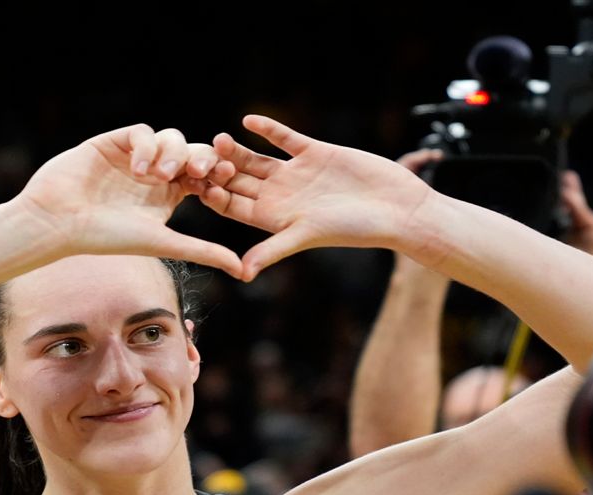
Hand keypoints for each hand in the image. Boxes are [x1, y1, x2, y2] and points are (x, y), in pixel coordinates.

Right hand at [15, 124, 242, 277]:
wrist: (59, 223)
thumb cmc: (106, 238)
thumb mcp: (163, 243)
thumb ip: (203, 251)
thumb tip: (242, 271)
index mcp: (169, 196)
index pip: (204, 176)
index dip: (216, 174)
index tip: (221, 179)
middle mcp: (154, 173)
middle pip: (193, 151)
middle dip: (201, 157)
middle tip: (200, 170)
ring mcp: (134, 156)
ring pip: (170, 137)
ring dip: (173, 152)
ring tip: (161, 175)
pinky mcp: (113, 142)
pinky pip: (141, 131)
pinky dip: (145, 145)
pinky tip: (138, 169)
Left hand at [199, 115, 437, 281]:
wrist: (395, 207)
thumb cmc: (354, 229)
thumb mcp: (306, 235)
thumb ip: (272, 250)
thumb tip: (241, 274)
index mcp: (273, 218)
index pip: (233, 206)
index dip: (214, 196)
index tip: (197, 187)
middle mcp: (280, 195)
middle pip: (238, 180)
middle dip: (219, 170)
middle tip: (199, 158)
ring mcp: (295, 173)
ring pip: (256, 158)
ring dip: (238, 149)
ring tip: (220, 139)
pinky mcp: (314, 152)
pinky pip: (284, 138)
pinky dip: (268, 129)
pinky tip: (249, 121)